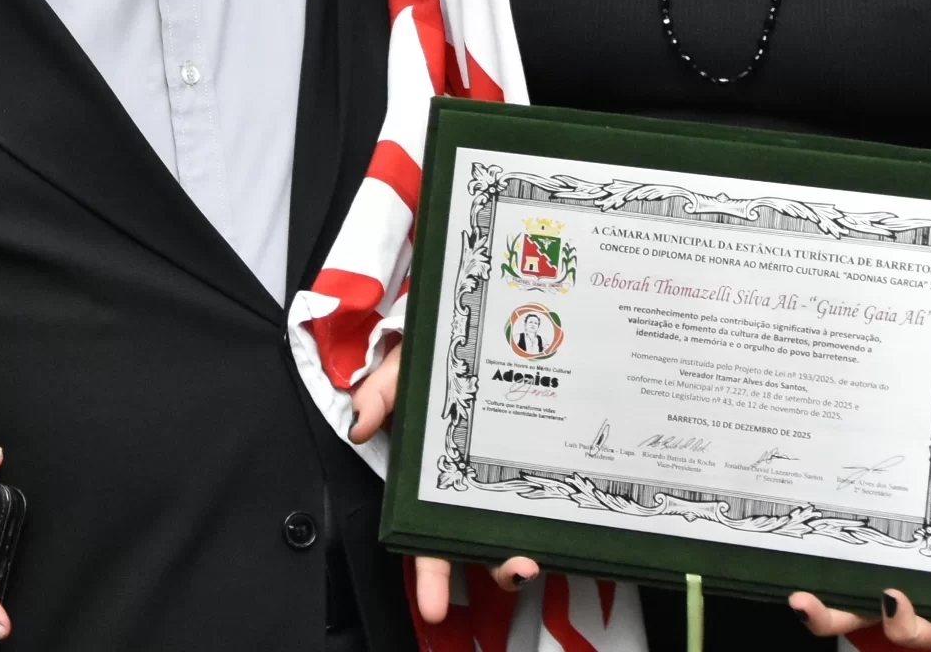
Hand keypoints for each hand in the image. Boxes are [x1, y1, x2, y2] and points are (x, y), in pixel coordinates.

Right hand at [346, 344, 542, 620]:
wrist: (474, 325)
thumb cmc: (433, 356)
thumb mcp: (402, 369)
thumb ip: (378, 393)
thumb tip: (359, 423)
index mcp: (431, 477)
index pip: (426, 538)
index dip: (431, 576)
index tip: (434, 605)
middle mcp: (470, 484)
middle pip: (481, 542)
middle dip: (498, 567)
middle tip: (514, 569)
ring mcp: (506, 472)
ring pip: (518, 525)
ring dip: (530, 546)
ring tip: (538, 552)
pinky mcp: (537, 453)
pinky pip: (551, 488)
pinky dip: (560, 506)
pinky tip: (571, 510)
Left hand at [788, 436, 930, 647]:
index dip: (908, 626)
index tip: (890, 597)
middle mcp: (910, 573)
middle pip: (869, 617)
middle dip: (838, 619)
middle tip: (814, 601)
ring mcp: (876, 549)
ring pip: (840, 592)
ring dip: (815, 603)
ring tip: (794, 592)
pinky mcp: (853, 519)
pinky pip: (826, 545)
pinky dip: (805, 551)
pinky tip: (787, 539)